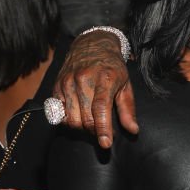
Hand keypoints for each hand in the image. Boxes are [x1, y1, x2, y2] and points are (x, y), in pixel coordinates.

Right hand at [53, 30, 138, 148]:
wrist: (92, 45)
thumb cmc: (112, 67)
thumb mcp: (126, 85)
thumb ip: (128, 109)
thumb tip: (133, 130)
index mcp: (104, 79)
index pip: (100, 109)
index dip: (103, 129)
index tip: (105, 144)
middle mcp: (83, 80)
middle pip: (84, 118)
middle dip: (94, 130)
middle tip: (103, 129)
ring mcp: (67, 82)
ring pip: (70, 119)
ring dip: (81, 127)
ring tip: (90, 122)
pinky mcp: (57, 86)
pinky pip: (58, 113)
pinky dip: (67, 120)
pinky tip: (77, 116)